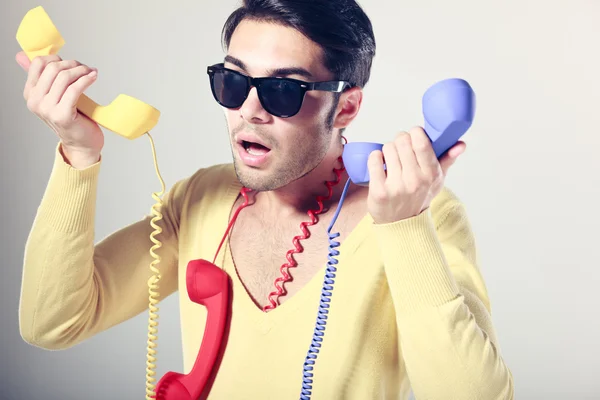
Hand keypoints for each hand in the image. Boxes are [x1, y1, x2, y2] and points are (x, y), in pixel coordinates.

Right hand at [16, 51, 103, 167]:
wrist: (81, 143)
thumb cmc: (71, 118)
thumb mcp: (54, 95)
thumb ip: (42, 77)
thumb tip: (22, 55)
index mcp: (30, 94)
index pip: (38, 64)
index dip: (57, 58)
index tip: (70, 63)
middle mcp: (35, 101)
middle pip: (53, 68)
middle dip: (72, 64)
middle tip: (85, 68)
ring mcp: (47, 109)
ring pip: (64, 77)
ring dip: (81, 70)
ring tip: (91, 72)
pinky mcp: (62, 115)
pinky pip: (75, 89)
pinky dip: (87, 79)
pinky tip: (94, 77)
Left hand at [367, 127, 465, 223]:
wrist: (402, 223)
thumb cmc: (419, 196)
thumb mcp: (436, 180)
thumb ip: (448, 159)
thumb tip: (461, 144)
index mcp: (431, 174)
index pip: (421, 143)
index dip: (415, 133)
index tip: (413, 136)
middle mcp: (414, 180)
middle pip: (402, 141)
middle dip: (400, 140)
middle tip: (400, 149)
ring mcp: (396, 186)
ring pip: (387, 148)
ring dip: (387, 150)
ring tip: (391, 160)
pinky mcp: (379, 190)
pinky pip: (373, 159)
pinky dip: (375, 157)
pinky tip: (379, 165)